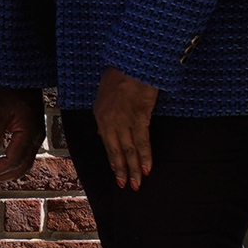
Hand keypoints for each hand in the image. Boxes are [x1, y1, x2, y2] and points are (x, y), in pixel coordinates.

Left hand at [0, 84, 39, 184]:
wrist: (22, 73)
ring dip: (5, 173)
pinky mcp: (30, 133)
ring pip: (23, 164)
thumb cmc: (9, 87)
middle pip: (20, 168)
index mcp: (29, 134)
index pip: (12, 161)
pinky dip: (10, 164)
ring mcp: (35, 136)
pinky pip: (22, 155)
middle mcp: (36, 138)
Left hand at [90, 68, 161, 189]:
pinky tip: (147, 168)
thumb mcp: (104, 95)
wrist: (132, 62)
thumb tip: (101, 132)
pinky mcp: (139, 117)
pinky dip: (145, 156)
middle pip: (116, 151)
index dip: (112, 159)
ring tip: (136, 183)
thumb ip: (104, 115)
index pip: (106, 143)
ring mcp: (124, 120)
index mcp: (100, 115)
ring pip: (128, 150)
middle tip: (125, 186)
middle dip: (121, 170)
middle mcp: (109, 121)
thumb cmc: (121, 74)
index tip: (116, 173)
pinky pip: (142, 141)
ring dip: (133, 169)